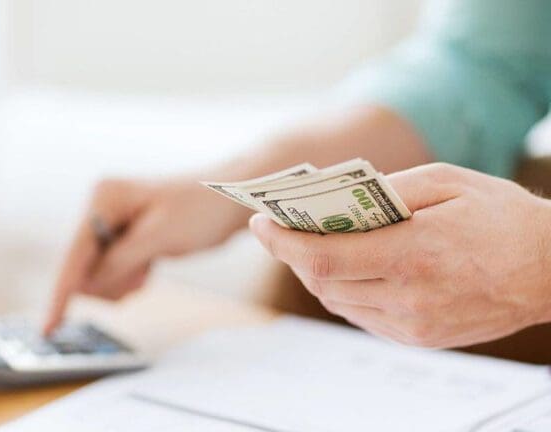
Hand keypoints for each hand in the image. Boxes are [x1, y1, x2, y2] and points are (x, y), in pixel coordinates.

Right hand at [44, 176, 249, 333]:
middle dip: (111, 281)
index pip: (74, 255)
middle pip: (84, 268)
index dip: (62, 293)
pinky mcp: (122, 236)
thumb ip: (119, 260)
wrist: (231, 199)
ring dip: (123, 280)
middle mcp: (100, 208)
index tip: (48, 327)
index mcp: (103, 198)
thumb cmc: (200, 209)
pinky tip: (149, 264)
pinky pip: (113, 270)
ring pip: (98, 274)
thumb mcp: (159, 236)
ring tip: (150, 264)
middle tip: (143, 271)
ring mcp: (110, 222)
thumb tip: (85, 284)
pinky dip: (129, 276)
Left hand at [250, 163, 550, 347]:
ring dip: (316, 273)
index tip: (260, 223)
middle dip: (293, 253)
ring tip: (311, 244)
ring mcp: (413, 325)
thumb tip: (336, 199)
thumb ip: (386, 190)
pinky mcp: (419, 339)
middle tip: (280, 228)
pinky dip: (344, 291)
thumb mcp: (446, 182)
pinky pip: (361, 316)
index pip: (324, 257)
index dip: (283, 242)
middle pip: (323, 282)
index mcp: (413, 254)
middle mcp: (409, 298)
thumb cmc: (501, 218)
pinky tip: (349, 268)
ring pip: (338, 302)